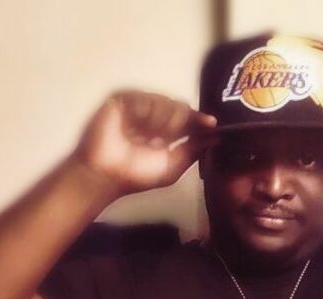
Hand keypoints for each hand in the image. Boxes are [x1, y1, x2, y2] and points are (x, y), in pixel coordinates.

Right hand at [71, 90, 216, 196]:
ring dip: (163, 124)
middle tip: (166, 140)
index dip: (201, 120)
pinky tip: (141, 131)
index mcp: (166, 132)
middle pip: (181, 108)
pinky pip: (148, 100)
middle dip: (180, 124)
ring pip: (167, 103)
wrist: (107, 176)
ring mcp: (139, 106)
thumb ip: (193, 150)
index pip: (189, 119)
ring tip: (149, 140)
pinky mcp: (124, 99)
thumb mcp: (173, 167)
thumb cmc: (136, 175)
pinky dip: (149, 117)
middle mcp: (154, 116)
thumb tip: (215, 136)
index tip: (214, 125)